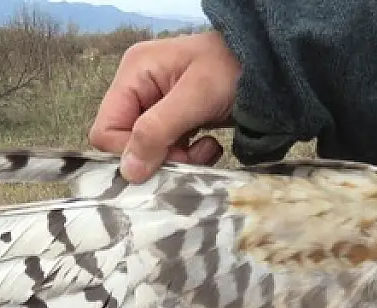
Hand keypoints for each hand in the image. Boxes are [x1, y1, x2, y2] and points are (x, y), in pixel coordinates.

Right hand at [89, 31, 241, 182]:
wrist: (271, 68)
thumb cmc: (234, 70)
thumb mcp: (196, 97)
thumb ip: (157, 130)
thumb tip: (128, 171)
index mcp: (134, 73)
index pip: (106, 129)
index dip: (130, 151)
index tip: (166, 156)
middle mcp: (139, 88)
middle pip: (127, 143)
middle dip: (159, 156)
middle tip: (191, 154)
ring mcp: (157, 105)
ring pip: (149, 151)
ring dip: (178, 157)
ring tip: (206, 147)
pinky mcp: (175, 119)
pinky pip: (168, 149)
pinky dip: (189, 154)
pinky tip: (209, 143)